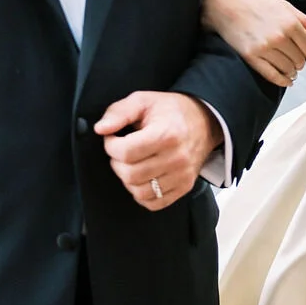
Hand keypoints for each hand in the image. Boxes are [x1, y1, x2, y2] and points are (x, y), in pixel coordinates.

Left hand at [95, 91, 221, 210]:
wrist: (204, 120)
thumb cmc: (171, 111)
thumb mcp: (143, 100)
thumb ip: (119, 112)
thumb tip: (101, 129)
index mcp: (166, 134)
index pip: (126, 152)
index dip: (111, 145)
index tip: (113, 138)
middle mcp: (177, 158)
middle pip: (130, 174)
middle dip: (117, 162)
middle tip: (122, 151)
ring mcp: (182, 176)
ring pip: (140, 192)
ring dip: (128, 179)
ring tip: (132, 163)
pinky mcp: (184, 187)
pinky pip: (154, 203)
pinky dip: (142, 194)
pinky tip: (142, 178)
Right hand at [201, 0, 305, 86]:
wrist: (224, 5)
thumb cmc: (254, 2)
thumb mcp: (283, 5)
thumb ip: (304, 20)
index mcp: (290, 23)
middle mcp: (279, 37)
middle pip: (300, 60)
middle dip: (302, 62)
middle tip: (298, 61)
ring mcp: (264, 48)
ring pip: (288, 69)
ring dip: (292, 71)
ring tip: (291, 69)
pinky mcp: (251, 57)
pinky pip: (272, 75)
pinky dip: (282, 81)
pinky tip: (287, 81)